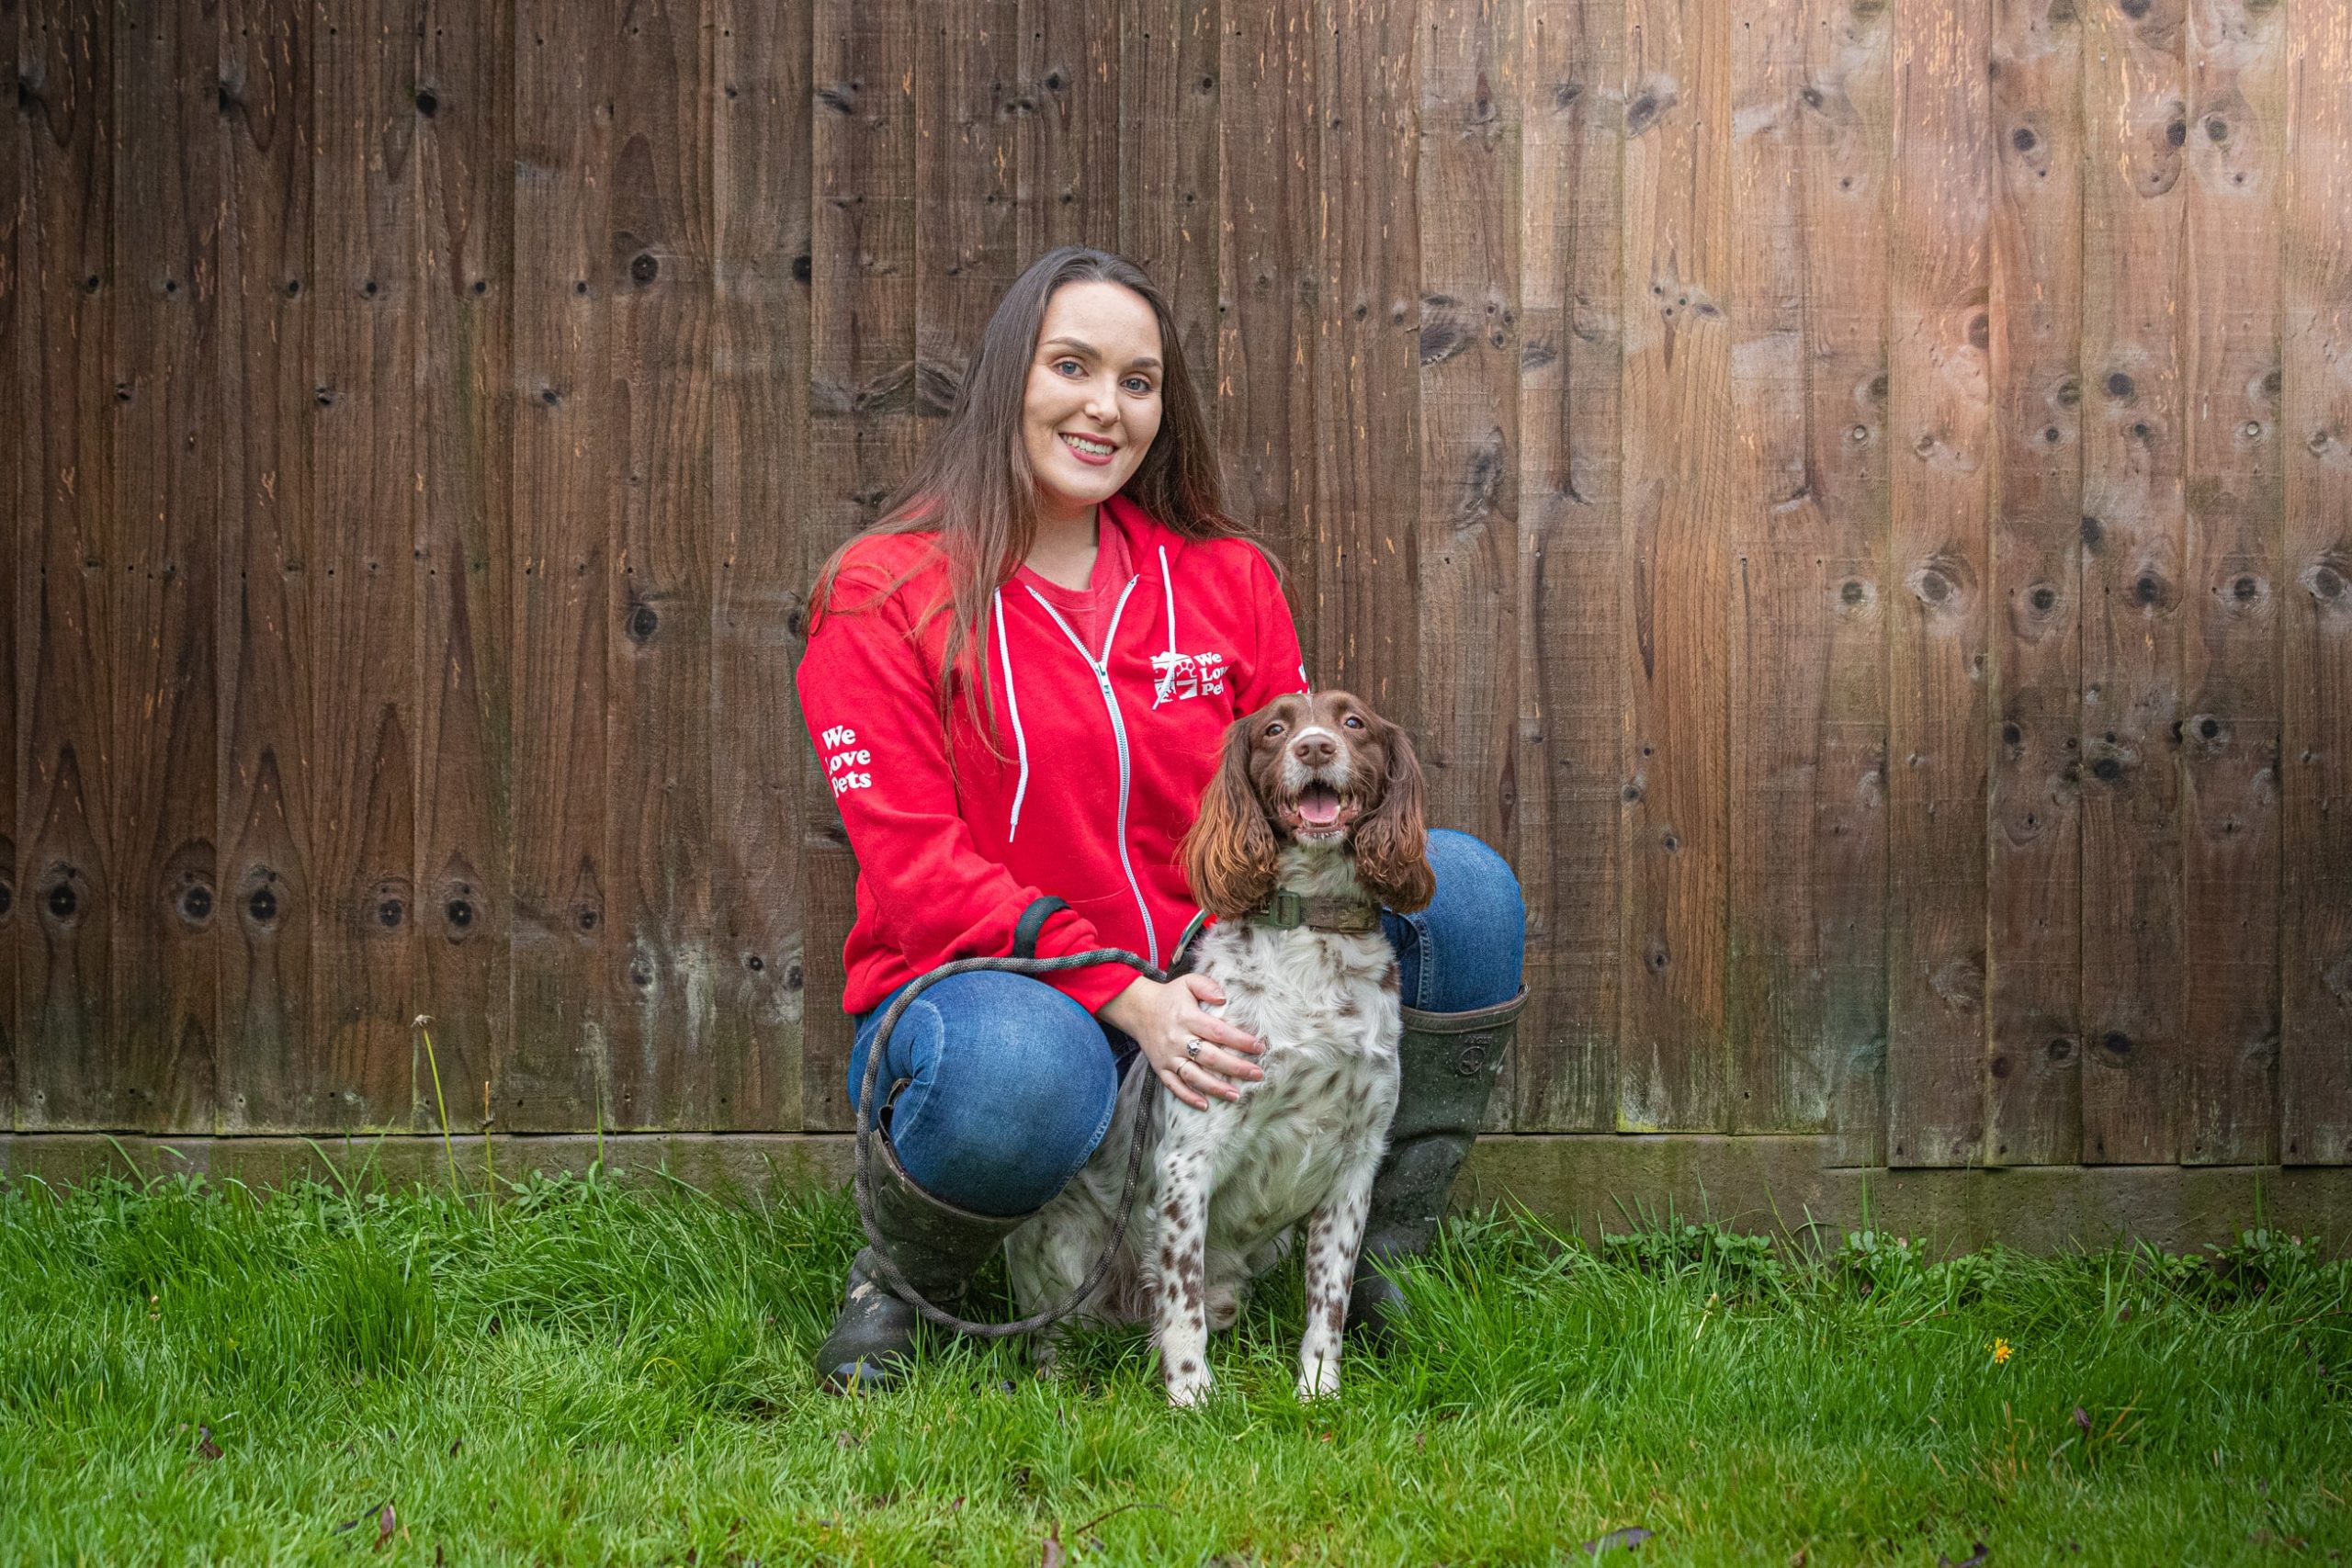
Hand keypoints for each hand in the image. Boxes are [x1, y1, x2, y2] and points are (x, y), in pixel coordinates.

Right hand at [1099, 975, 1263, 1110]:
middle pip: (1210, 1057)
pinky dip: (1188, 1097)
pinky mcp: (1160, 1068)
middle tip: (1257, 1074)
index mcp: (1187, 1018)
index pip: (1218, 1032)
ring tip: (1236, 1095)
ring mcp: (1168, 1056)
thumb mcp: (1188, 982)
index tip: (1259, 1047)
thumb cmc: (1170, 996)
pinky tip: (1205, 1105)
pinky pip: (1173, 1086)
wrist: (1137, 1009)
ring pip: (1193, 1076)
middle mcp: (1178, 1039)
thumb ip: (1207, 986)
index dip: (1240, 1041)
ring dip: (1215, 1087)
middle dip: (1235, 1068)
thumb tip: (1223, 998)